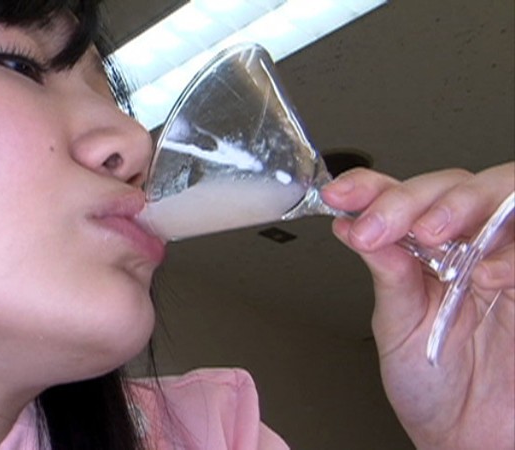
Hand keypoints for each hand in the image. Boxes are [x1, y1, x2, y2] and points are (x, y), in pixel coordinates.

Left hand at [321, 162, 514, 449]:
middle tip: (382, 226)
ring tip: (431, 233)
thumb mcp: (397, 326)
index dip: (371, 187)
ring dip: (463, 205)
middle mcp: (468, 247)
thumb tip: (351, 225)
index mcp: (425, 252)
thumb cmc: (433, 386)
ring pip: (500, 194)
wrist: (473, 438)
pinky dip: (513, 252)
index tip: (341, 195)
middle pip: (451, 186)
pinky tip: (486, 273)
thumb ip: (386, 273)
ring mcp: (506, 260)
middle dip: (412, 198)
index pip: (401, 197)